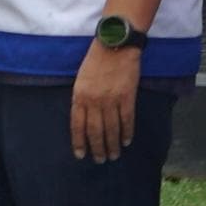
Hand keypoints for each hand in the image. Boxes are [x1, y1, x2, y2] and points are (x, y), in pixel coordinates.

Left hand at [70, 41, 141, 159]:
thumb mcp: (81, 79)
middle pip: (95, 131)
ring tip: (114, 155)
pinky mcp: (127, 97)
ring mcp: (111, 100)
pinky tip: (126, 141)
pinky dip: (127, 133)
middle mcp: (94, 101)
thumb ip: (81, 99)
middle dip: (97, 148)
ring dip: (112, 145)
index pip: (78, 125)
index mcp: (79, 96)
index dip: (79, 142)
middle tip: (100, 160)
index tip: (81, 155)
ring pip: (111, 129)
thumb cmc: (96, 60)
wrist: (115, 44)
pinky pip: (127, 120)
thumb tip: (83, 120)